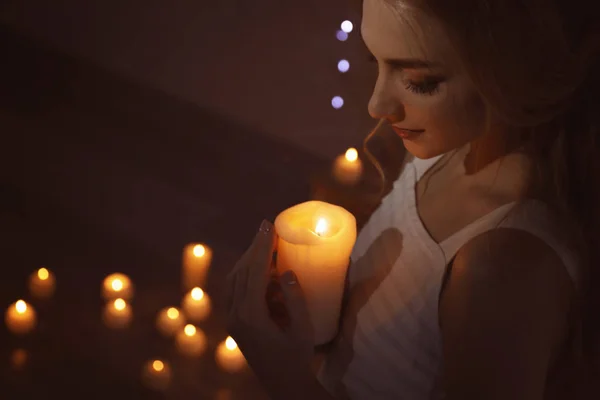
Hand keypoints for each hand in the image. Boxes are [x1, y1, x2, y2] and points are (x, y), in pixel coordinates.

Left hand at [225, 220, 314, 396]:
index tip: (268, 226)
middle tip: (267, 228)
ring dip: (249, 259)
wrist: (282, 383)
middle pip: (242, 271)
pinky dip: (245, 273)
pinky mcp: (234, 322)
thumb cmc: (296, 358)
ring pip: (234, 279)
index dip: (262, 246)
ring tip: (266, 244)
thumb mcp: (302, 330)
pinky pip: (235, 289)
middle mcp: (236, 315)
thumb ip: (296, 300)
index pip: (254, 272)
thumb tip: (287, 272)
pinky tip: (260, 268)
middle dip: (255, 248)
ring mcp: (232, 319)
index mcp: (251, 316)